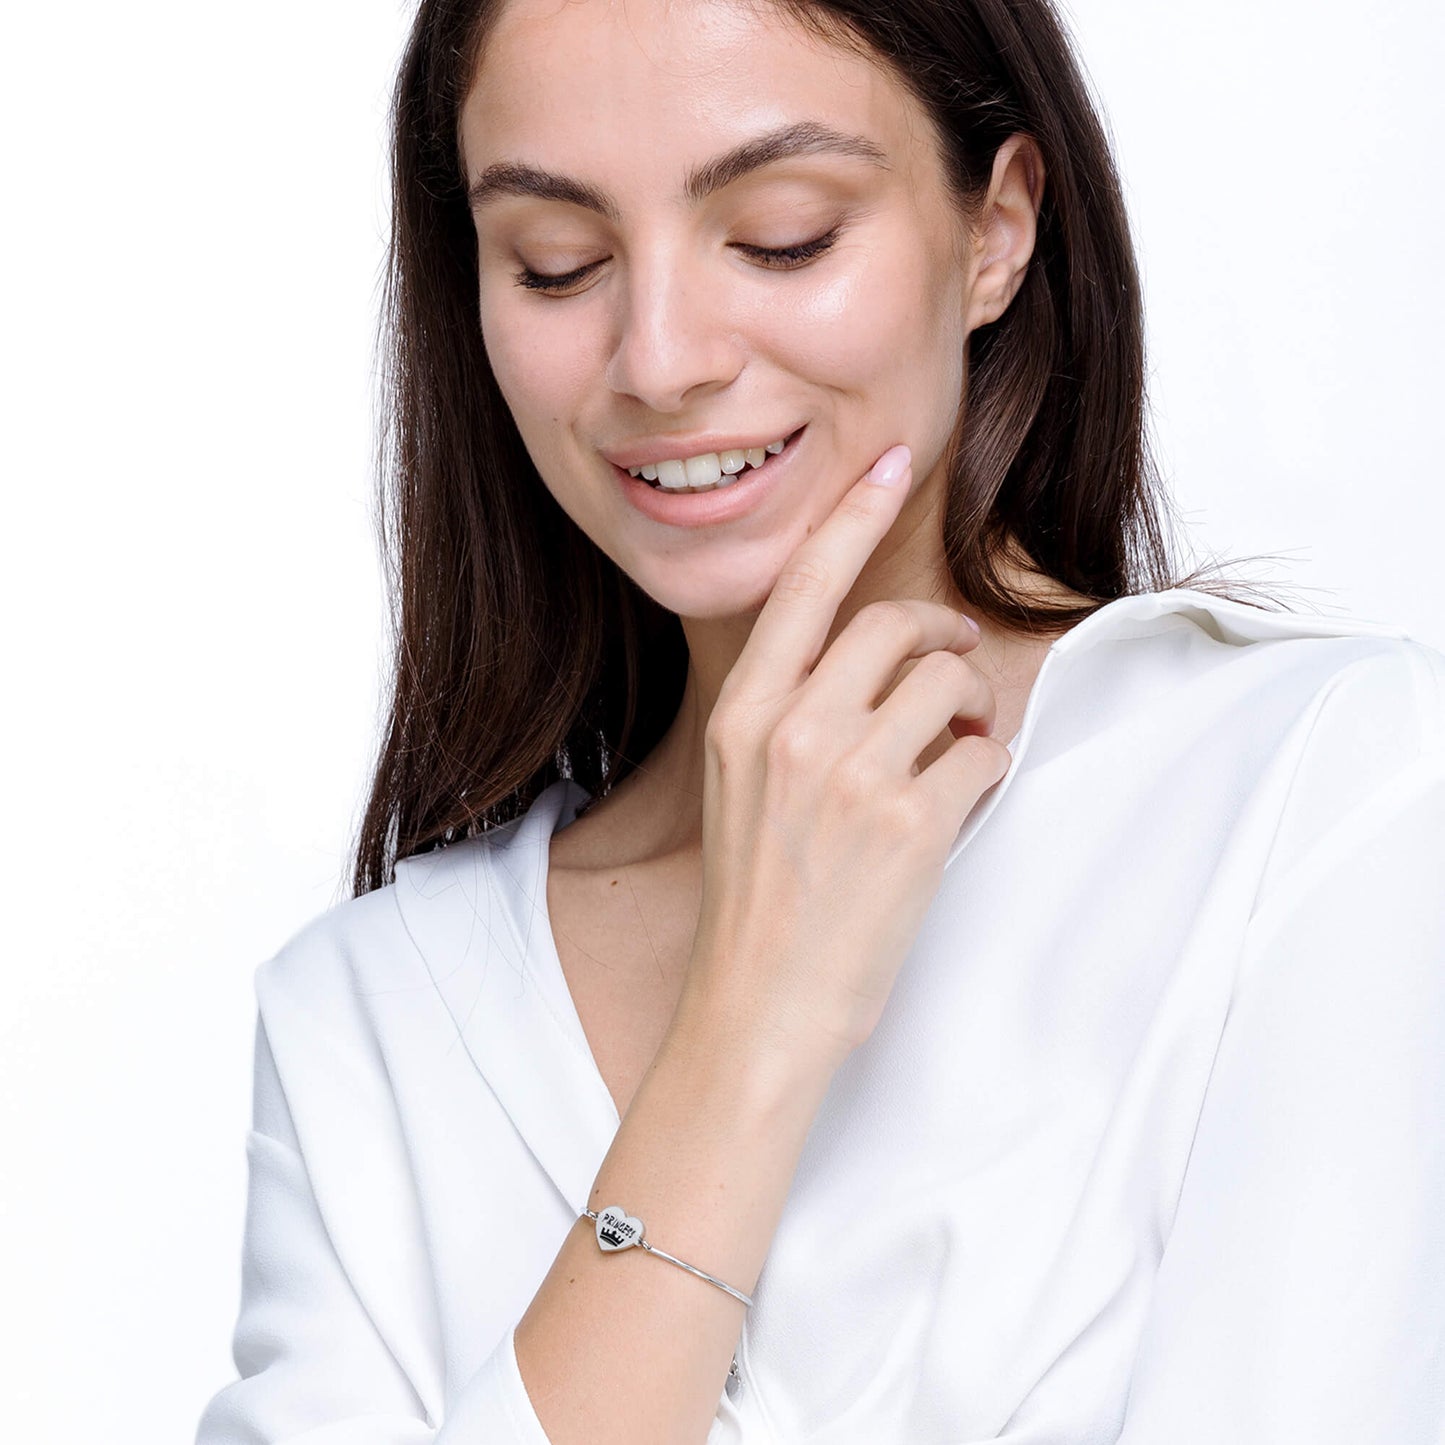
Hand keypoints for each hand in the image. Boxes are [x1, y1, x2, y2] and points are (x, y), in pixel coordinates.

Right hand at [681, 444, 1009, 1068]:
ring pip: (952, 681)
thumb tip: (876, 663)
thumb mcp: (741, 786)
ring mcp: (854, 776)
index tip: (889, 459)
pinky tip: (961, 804)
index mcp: (744, 716)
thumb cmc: (756, 902)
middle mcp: (794, 731)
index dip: (851, 514)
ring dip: (972, 708)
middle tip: (958, 665)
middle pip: (896, 624)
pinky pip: (985, 753)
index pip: (802, 587)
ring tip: (959, 747)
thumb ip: (791, 713)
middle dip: (943, 634)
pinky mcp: (914, 825)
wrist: (758, 1006)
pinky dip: (988, 768)